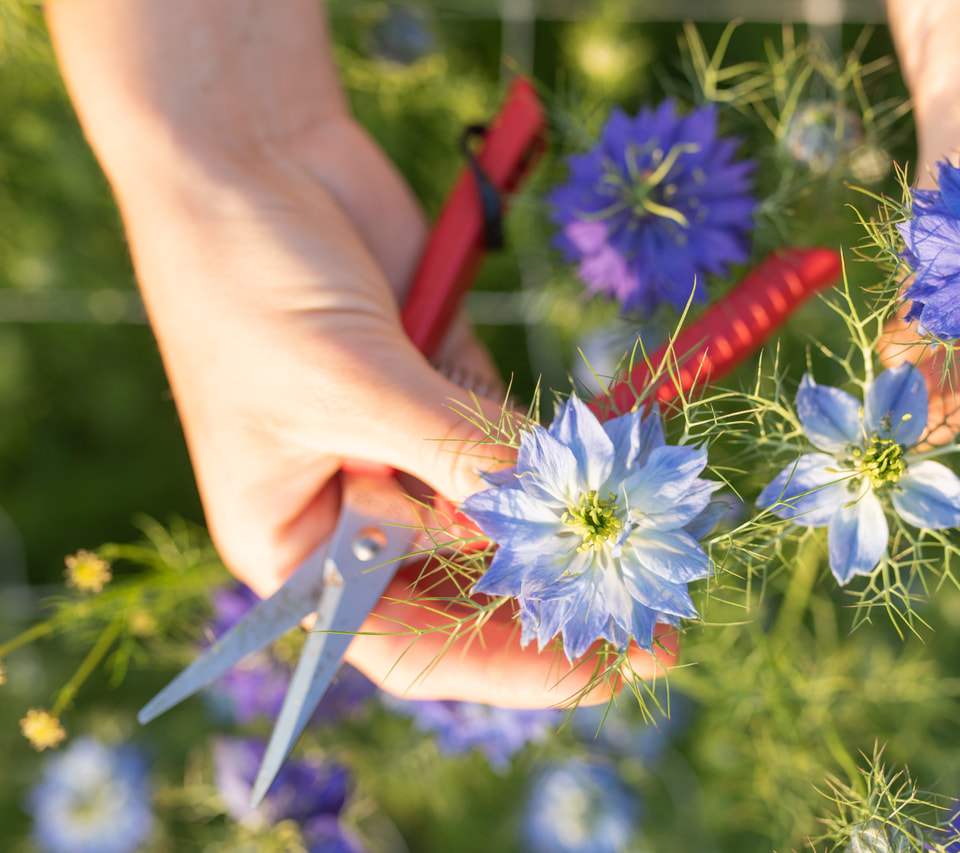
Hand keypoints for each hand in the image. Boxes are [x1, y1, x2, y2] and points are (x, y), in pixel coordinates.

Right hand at [47, 0, 671, 705]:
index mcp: (296, 545)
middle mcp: (357, 508)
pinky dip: (563, 443)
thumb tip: (563, 520)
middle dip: (559, 602)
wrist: (246, 152)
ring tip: (659, 540)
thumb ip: (457, 453)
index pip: (406, 643)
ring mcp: (406, 444)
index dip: (503, 668)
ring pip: (505, 509)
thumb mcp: (350, 384)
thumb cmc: (248, 284)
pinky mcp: (444, 383)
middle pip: (470, 587)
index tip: (596, 669)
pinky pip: (516, 431)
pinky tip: (624, 455)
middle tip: (660, 625)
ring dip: (574, 522)